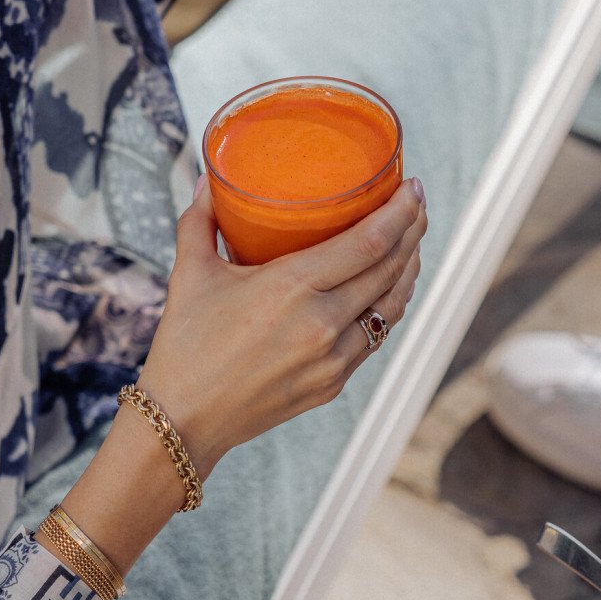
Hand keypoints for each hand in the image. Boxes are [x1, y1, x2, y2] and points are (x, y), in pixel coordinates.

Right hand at [140, 177, 426, 475]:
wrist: (184, 419)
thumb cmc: (184, 345)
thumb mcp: (189, 274)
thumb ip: (199, 221)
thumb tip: (207, 180)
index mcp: (291, 288)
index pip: (369, 243)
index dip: (401, 213)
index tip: (412, 188)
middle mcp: (322, 323)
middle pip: (391, 269)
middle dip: (412, 232)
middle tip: (416, 204)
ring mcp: (334, 357)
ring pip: (392, 306)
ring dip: (407, 270)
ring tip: (409, 242)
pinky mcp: (335, 382)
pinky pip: (374, 335)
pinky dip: (388, 306)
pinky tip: (387, 288)